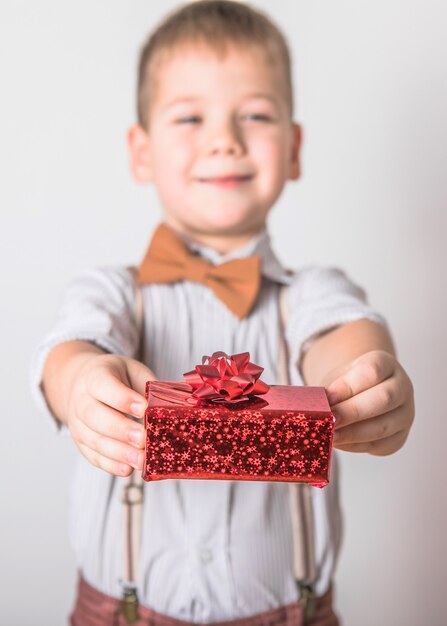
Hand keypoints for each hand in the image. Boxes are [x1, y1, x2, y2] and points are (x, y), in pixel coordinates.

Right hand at [66, 353, 155, 474]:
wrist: (85, 386)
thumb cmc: (117, 378)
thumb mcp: (133, 371)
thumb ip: (149, 387)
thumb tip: (172, 408)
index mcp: (94, 375)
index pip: (103, 385)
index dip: (123, 398)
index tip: (144, 409)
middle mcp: (81, 399)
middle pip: (94, 416)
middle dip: (120, 429)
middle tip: (143, 439)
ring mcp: (78, 424)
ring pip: (94, 440)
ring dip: (119, 452)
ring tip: (141, 460)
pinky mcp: (81, 444)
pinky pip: (94, 456)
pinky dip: (111, 465)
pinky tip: (128, 469)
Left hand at [325, 350, 414, 454]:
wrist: (364, 395)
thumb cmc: (348, 384)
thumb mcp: (338, 377)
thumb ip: (330, 390)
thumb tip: (315, 407)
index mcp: (386, 364)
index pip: (372, 371)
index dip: (348, 386)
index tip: (328, 397)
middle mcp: (401, 387)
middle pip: (383, 398)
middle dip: (352, 412)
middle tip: (330, 420)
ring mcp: (405, 414)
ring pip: (383, 426)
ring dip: (353, 433)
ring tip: (331, 436)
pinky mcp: (399, 438)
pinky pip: (379, 445)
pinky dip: (356, 446)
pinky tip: (339, 443)